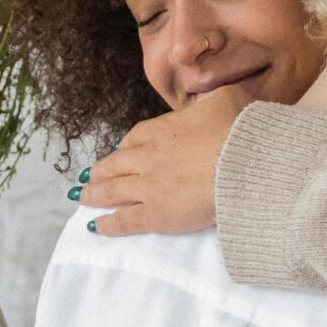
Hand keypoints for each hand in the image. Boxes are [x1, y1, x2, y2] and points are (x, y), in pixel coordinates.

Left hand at [75, 83, 255, 235]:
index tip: (120, 151)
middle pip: (117, 163)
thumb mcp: (225, 99)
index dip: (125, 146)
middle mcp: (149, 156)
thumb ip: (210, 100)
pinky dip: (108, 224)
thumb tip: (208, 101)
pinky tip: (96, 227)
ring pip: (113, 190)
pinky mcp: (156, 215)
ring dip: (94, 194)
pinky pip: (125, 220)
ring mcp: (149, 186)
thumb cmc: (240, 130)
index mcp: (164, 129)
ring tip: (82, 197)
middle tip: (88, 176)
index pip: (135, 136)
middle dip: (100, 170)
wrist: (245, 164)